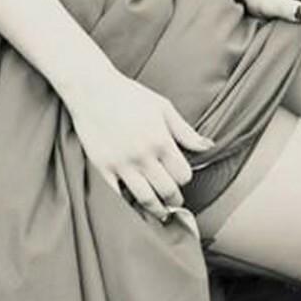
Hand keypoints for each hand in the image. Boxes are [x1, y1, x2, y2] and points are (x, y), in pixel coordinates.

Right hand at [68, 72, 214, 221]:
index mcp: (161, 140)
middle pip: (167, 190)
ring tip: (160, 211)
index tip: (180, 178)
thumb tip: (209, 147)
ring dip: (156, 209)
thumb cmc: (129, 95)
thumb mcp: (162, 107)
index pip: (183, 175)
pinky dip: (128, 204)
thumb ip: (186, 131)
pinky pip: (117, 196)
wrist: (91, 89)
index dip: (184, 179)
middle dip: (174, 199)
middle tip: (174, 201)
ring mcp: (122, 164)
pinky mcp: (102, 168)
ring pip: (145, 198)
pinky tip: (133, 205)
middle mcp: (143, 155)